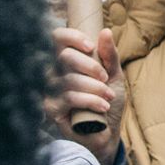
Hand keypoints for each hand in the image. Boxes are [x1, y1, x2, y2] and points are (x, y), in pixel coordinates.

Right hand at [46, 27, 125, 164]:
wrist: (107, 133)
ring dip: (95, 87)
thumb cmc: (107, 102)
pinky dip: (90, 100)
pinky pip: (69, 98)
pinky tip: (102, 107)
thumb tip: (104, 31)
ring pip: (69, 79)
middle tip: (106, 78)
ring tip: (108, 96)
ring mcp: (50, 91)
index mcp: (66, 61)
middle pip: (65, 56)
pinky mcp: (51, 109)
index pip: (57, 38)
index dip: (71, 36)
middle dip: (91, 66)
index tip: (90, 46)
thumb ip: (109, 55)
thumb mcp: (114, 76)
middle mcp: (54, 73)